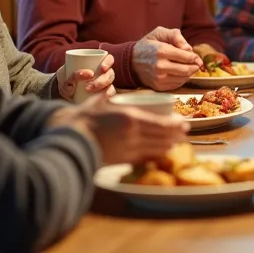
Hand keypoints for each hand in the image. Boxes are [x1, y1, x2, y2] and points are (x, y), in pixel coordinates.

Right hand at [50, 96, 188, 164]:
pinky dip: (156, 155)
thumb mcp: (102, 102)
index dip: (176, 125)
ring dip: (169, 146)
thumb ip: (113, 98)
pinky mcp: (123, 160)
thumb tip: (115, 92)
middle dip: (176, 136)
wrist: (69, 137)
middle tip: (183, 132)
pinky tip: (159, 152)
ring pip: (157, 149)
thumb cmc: (84, 117)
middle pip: (164, 138)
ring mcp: (129, 149)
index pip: (163, 124)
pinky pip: (146, 158)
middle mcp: (133, 135)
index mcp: (131, 118)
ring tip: (175, 142)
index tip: (183, 123)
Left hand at [56, 52, 116, 100]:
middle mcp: (104, 74)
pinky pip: (109, 96)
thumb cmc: (66, 80)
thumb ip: (68, 80)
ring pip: (110, 86)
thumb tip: (72, 87)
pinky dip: (106, 97)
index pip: (109, 59)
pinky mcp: (104, 96)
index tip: (102, 68)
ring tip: (88, 92)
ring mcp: (105, 85)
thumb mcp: (64, 77)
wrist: (65, 94)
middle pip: (110, 74)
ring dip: (101, 90)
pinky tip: (100, 99)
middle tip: (88, 87)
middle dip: (101, 81)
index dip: (108, 62)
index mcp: (98, 64)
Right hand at [132, 27, 202, 90]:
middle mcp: (160, 66)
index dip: (195, 57)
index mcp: (162, 51)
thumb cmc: (148, 45)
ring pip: (184, 78)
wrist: (131, 62)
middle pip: (187, 70)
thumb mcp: (159, 33)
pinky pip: (177, 85)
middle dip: (195, 66)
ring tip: (186, 67)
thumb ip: (175, 36)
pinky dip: (181, 79)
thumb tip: (188, 49)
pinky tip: (178, 73)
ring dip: (189, 73)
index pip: (186, 57)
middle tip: (196, 64)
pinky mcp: (159, 87)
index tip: (197, 57)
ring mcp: (159, 78)